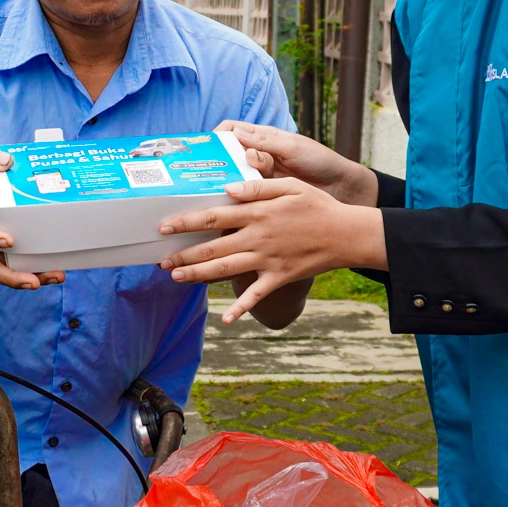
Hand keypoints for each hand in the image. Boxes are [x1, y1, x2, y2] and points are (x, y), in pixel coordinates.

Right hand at [0, 145, 64, 290]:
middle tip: (33, 282)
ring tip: (57, 276)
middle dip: (11, 277)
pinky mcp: (0, 251)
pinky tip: (56, 270)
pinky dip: (35, 270)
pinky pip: (15, 265)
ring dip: (29, 278)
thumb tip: (7, 161)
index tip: (7, 241)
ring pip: (5, 271)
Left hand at [159, 178, 385, 322]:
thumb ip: (258, 187)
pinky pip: (256, 295)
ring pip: (225, 269)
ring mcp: (267, 260)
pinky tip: (224, 320)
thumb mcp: (290, 186)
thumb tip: (227, 190)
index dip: (186, 222)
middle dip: (183, 254)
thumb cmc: (318, 206)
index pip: (213, 217)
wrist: (347, 234)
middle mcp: (257, 238)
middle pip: (212, 247)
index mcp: (258, 213)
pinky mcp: (279, 277)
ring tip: (176, 277)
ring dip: (198, 275)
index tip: (165, 226)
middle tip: (160, 259)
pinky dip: (240, 308)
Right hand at [218, 121, 376, 205]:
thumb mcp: (293, 147)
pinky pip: (246, 197)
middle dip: (216, 163)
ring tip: (219, 191)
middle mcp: (258, 157)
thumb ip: (266, 143)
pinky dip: (238, 200)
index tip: (204, 146)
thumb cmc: (320, 161)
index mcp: (264, 138)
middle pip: (228, 157)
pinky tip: (232, 206)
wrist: (342, 189)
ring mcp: (261, 178)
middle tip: (204, 175)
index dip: (216, 136)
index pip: (232, 131)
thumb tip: (236, 136)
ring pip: (235, 177)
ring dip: (228, 183)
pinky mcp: (265, 197)